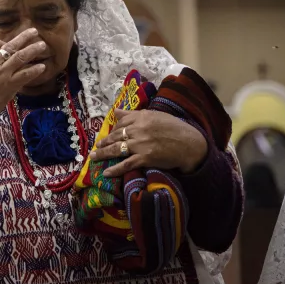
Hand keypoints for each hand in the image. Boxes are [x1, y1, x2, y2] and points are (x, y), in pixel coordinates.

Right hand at [0, 28, 47, 127]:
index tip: (11, 44)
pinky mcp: (9, 85)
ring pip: (21, 57)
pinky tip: (42, 67)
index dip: (5, 42)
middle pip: (11, 46)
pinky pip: (25, 74)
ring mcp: (2, 73)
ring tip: (42, 45)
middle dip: (24, 37)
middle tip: (34, 31)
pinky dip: (35, 69)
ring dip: (33, 49)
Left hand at [91, 109, 207, 176]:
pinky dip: (115, 169)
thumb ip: (134, 114)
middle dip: (104, 142)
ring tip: (94, 157)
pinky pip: (126, 164)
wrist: (190, 144)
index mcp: (141, 117)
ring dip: (103, 154)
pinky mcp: (145, 158)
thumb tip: (116, 111)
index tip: (108, 135)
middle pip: (115, 136)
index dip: (112, 130)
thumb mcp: (155, 116)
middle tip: (96, 147)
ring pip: (116, 149)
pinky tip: (106, 173)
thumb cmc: (174, 128)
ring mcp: (140, 144)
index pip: (120, 123)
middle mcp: (138, 129)